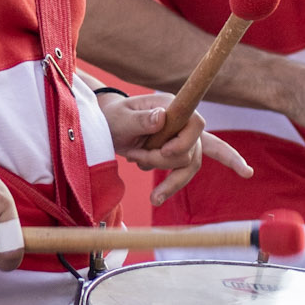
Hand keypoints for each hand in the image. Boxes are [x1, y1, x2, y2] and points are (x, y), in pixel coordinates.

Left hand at [100, 92, 251, 204]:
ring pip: (190, 166)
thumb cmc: (113, 117)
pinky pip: (185, 173)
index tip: (167, 152)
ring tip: (152, 197)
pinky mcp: (178, 154)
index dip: (187, 140)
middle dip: (165, 163)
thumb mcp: (120, 119)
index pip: (195, 122)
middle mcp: (182, 122)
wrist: (108, 127)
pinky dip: (171, 187)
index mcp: (171, 107)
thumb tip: (161, 116)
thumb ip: (140, 120)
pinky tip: (155, 197)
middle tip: (135, 160)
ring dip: (171, 182)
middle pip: (193, 150)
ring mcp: (182, 139)